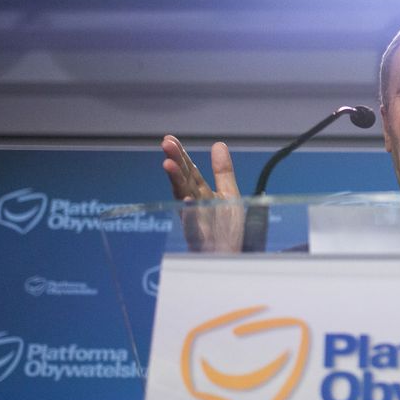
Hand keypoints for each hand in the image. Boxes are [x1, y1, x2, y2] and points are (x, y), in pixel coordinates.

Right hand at [160, 135, 243, 252]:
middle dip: (175, 162)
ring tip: (169, 164)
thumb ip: (222, 172)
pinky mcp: (199, 239)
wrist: (233, 260)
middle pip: (183, 180)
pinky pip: (193, 225)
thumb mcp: (229, 195)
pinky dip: (190, 213)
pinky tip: (189, 200)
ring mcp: (195, 221)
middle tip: (166, 143)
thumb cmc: (228, 231)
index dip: (180, 155)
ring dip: (176, 181)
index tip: (170, 139)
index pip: (189, 171)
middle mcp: (195, 205)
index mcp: (201, 194)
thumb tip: (218, 144)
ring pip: (183, 198)